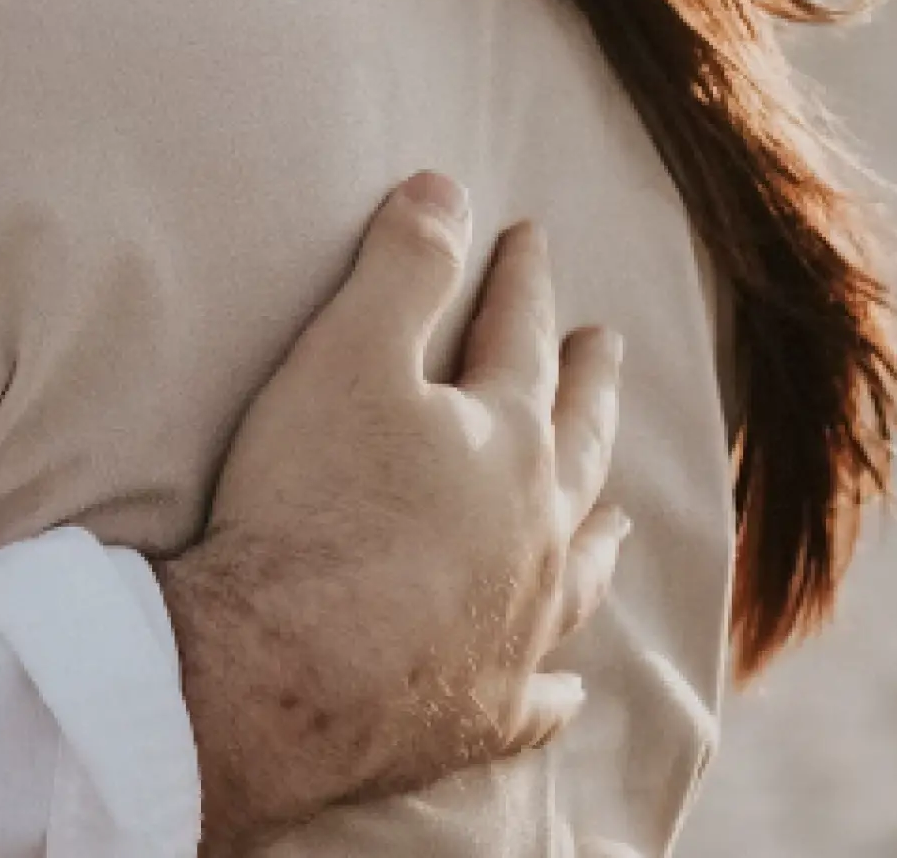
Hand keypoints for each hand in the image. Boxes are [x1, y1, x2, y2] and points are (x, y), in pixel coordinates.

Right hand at [162, 176, 627, 852]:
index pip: (522, 338)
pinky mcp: (481, 709)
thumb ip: (404, 268)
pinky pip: (541, 696)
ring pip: (581, 569)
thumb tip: (451, 187)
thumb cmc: (312, 503)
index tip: (529, 237)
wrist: (281, 671)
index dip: (522, 281)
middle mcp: (536, 534)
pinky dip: (560, 686)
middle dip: (588, 388)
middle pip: (576, 446)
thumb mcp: (347, 355)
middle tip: (605, 348)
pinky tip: (570, 685)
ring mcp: (519, 629)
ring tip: (615, 513)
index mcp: (506, 441)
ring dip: (598, 533)